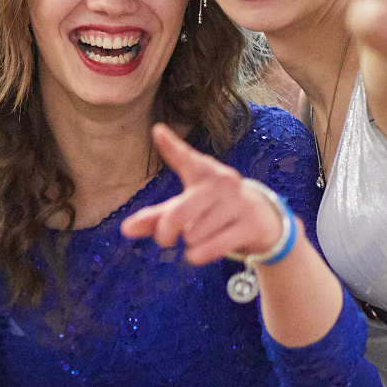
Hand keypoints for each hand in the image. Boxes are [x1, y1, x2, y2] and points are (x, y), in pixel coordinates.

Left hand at [120, 124, 286, 264]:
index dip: (171, 146)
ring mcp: (240, 203)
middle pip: (176, 216)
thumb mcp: (185, 208)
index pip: (185, 158)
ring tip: (203, 234)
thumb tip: (125, 230)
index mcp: (204, 171)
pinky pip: (209, 249)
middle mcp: (224, 182)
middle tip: (166, 238)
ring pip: (192, 236)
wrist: (261, 220)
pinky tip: (200, 251)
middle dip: (164, 234)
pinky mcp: (251, 225)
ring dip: (190, 244)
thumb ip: (155, 217)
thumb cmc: (212, 210)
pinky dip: (197, 256)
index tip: (157, 130)